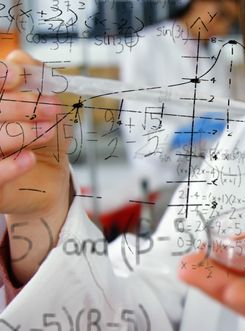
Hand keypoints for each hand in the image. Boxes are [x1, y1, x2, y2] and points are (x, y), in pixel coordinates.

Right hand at [0, 50, 70, 282]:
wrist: (50, 178)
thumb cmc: (43, 137)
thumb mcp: (44, 102)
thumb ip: (33, 76)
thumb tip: (17, 59)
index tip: (18, 78)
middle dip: (22, 106)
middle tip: (52, 109)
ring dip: (23, 132)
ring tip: (48, 132)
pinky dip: (13, 165)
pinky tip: (30, 159)